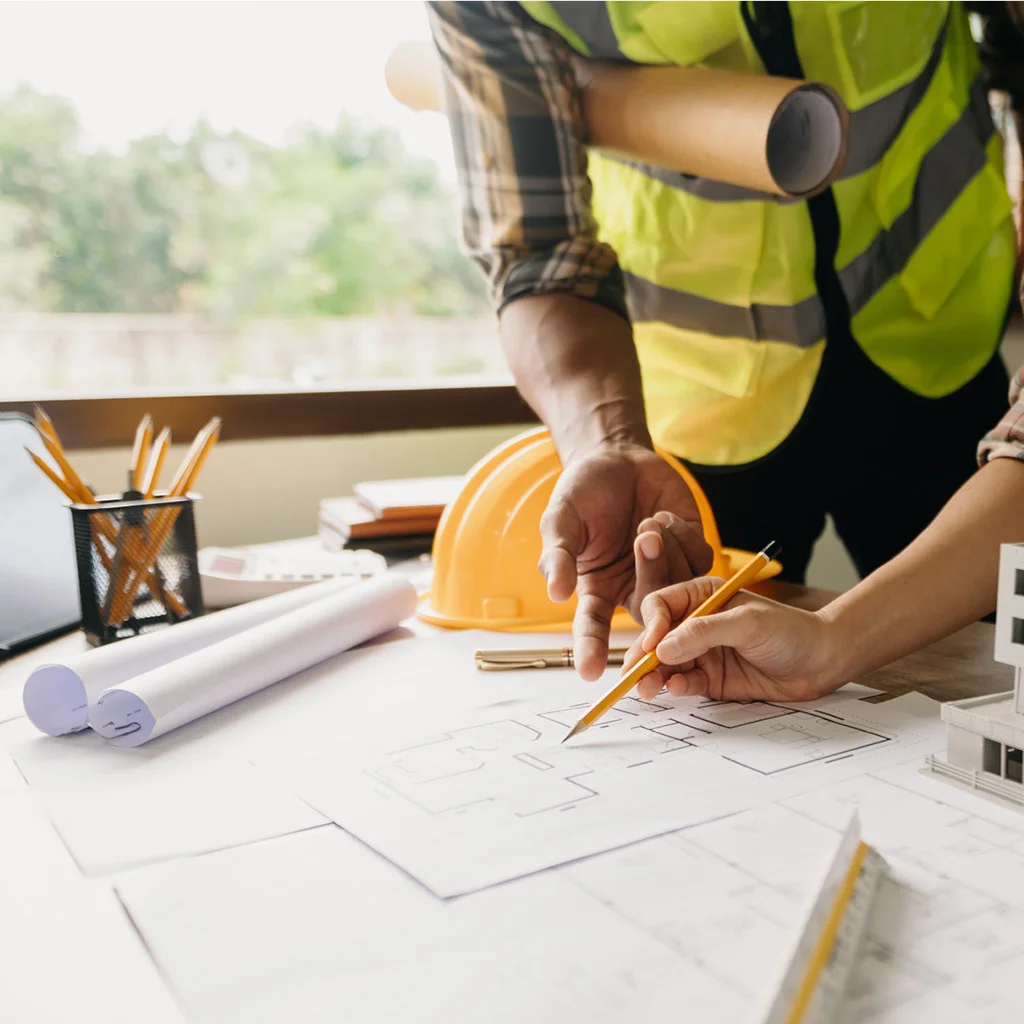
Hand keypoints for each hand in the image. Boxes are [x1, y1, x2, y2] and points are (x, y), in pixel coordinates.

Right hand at [538, 443, 712, 680]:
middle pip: (649, 612)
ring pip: (679, 588)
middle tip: (644, 536)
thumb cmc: (583, 491)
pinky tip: (664, 516)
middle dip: (652, 577)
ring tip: (649, 522)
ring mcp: (665, 573)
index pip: (592, 628)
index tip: (590, 672)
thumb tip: (556, 593)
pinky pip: (699, 562)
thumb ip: (558, 555)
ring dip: (667, 552)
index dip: (591, 650)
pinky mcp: (690, 553)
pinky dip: (683, 537)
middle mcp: (632, 588)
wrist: (616, 457)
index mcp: (597, 588)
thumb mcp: (560, 519)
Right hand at [624, 575, 842, 702]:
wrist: (822, 662)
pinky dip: (676, 687)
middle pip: (657, 638)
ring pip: (665, 664)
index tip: (651, 645)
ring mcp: (702, 652)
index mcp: (701, 596)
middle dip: (642, 657)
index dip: (651, 625)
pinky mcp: (711, 678)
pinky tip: (678, 689)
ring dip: (653, 676)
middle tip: (632, 676)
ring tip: (647, 689)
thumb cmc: (790, 631)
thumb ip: (704, 633)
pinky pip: (685, 682)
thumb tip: (662, 648)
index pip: (661, 606)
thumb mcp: (747, 623)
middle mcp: (696, 623)